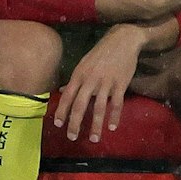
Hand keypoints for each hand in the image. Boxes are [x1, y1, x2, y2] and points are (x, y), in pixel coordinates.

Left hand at [54, 25, 143, 142]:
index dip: (62, 111)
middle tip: (72, 137)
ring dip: (96, 125)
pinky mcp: (120, 84)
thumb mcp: (84, 63)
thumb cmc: (101, 52)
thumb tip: (62, 90)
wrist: (123, 40)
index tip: (58, 124)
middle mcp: (90, 80)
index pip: (67, 96)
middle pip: (80, 105)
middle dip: (75, 123)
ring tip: (94, 139)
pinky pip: (117, 103)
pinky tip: (113, 127)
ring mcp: (106, 82)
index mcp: (80, 74)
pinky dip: (114, 116)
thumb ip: (74, 79)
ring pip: (99, 107)